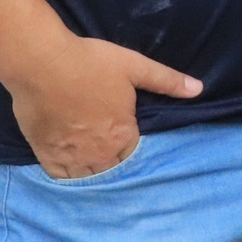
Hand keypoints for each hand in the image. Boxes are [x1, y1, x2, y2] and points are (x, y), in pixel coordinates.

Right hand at [4, 33, 201, 178]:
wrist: (42, 63)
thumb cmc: (91, 63)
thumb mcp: (135, 67)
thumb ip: (167, 81)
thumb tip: (199, 89)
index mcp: (123, 135)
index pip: (135, 156)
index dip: (133, 150)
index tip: (129, 142)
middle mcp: (99, 153)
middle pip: (112, 171)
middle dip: (114, 165)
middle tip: (111, 155)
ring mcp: (71, 157)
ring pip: (88, 178)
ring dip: (93, 174)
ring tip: (94, 166)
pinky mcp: (46, 155)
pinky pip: (61, 178)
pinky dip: (68, 177)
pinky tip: (71, 170)